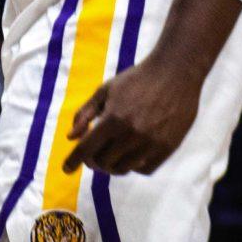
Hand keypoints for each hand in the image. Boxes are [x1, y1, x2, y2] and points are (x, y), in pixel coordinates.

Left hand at [61, 54, 201, 175]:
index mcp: (113, 118)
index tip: (66, 168)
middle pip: (103, 162)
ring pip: (122, 169)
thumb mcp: (106, 89)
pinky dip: (134, 165)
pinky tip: (132, 154)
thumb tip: (70, 137)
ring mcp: (150, 143)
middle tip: (94, 154)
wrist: (175, 72)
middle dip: (93, 160)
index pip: (86, 149)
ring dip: (113, 165)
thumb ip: (85, 112)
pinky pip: (144, 169)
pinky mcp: (167, 147)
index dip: (73, 161)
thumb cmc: (137, 79)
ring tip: (113, 154)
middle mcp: (131, 134)